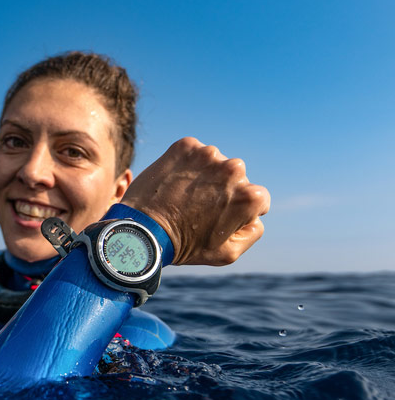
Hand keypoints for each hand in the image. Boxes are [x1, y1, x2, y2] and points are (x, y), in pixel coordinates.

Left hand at [121, 137, 269, 265]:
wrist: (142, 229)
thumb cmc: (184, 246)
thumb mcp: (228, 253)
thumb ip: (252, 232)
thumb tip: (255, 216)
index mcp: (250, 196)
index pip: (257, 198)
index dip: (238, 211)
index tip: (218, 217)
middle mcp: (235, 168)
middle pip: (235, 178)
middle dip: (222, 190)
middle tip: (197, 208)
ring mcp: (209, 154)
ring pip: (214, 164)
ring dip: (204, 176)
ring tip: (183, 196)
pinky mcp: (186, 146)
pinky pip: (193, 154)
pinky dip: (186, 165)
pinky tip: (173, 184)